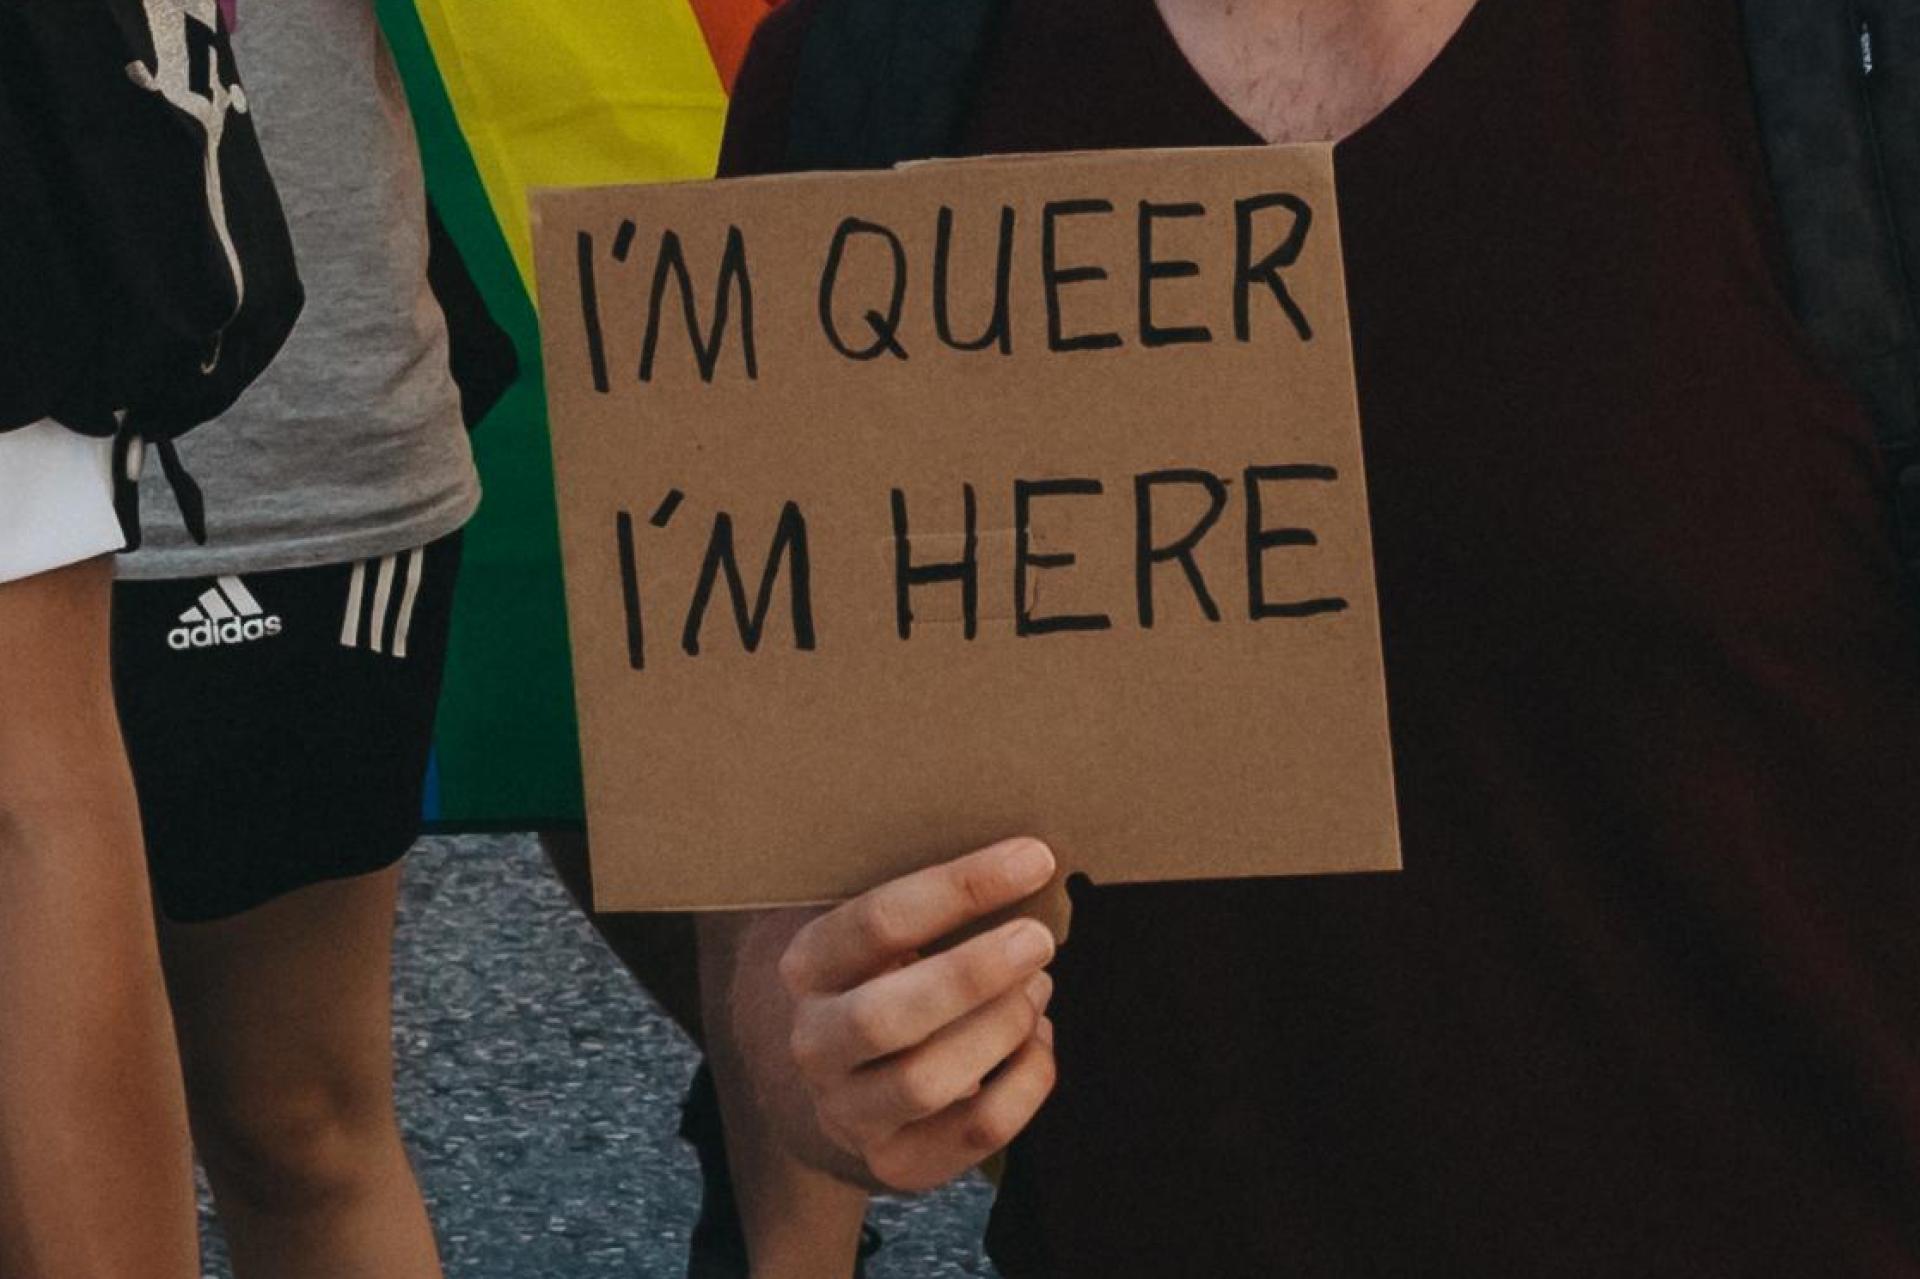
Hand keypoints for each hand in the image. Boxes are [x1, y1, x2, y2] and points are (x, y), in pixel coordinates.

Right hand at [778, 838, 1059, 1192]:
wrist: (839, 1073)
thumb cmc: (884, 971)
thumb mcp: (880, 928)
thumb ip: (931, 899)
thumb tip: (1026, 857)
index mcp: (808, 966)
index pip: (877, 922)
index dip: (961, 888)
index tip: (1034, 858)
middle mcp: (815, 1043)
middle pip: (888, 1016)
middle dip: (974, 974)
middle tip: (1040, 938)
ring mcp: (849, 1111)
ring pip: (928, 1082)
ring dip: (1001, 1028)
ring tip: (1038, 987)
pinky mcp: (897, 1163)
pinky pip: (976, 1133)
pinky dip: (1026, 1082)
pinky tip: (1039, 1039)